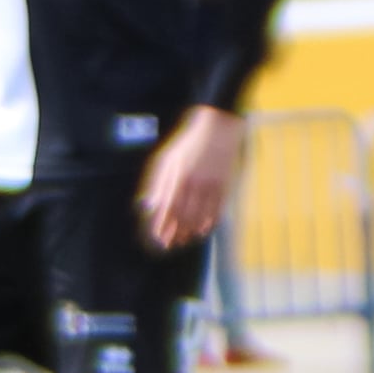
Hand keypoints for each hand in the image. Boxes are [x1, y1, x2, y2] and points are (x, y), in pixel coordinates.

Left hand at [140, 108, 247, 249]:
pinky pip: (218, 209)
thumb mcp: (167, 159)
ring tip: (184, 240)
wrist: (218, 128)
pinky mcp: (225, 184)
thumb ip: (158, 183)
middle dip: (175, 232)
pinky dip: (210, 222)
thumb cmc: (188, 144)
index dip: (162, 225)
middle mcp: (194, 183)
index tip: (157, 237)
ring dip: (191, 231)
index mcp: (178, 176)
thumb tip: (148, 205)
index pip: (167, 207)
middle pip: (183, 215)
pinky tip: (203, 230)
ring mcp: (211, 184)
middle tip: (170, 244)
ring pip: (200, 215)